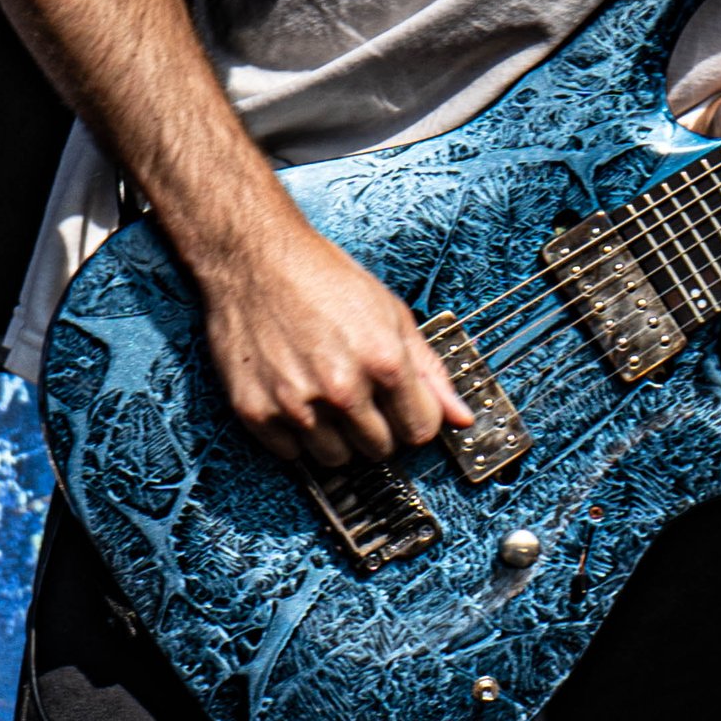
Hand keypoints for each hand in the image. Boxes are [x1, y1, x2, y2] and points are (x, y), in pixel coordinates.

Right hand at [193, 208, 471, 466]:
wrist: (256, 260)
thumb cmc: (326, 279)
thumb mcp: (392, 312)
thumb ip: (431, 370)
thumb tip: (463, 417)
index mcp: (384, 361)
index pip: (420, 431)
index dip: (416, 418)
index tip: (405, 407)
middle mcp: (342, 389)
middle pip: (380, 450)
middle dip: (379, 427)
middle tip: (363, 393)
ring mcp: (297, 405)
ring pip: (337, 459)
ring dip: (339, 436)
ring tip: (329, 394)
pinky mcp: (257, 413)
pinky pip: (293, 455)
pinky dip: (298, 435)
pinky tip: (299, 397)